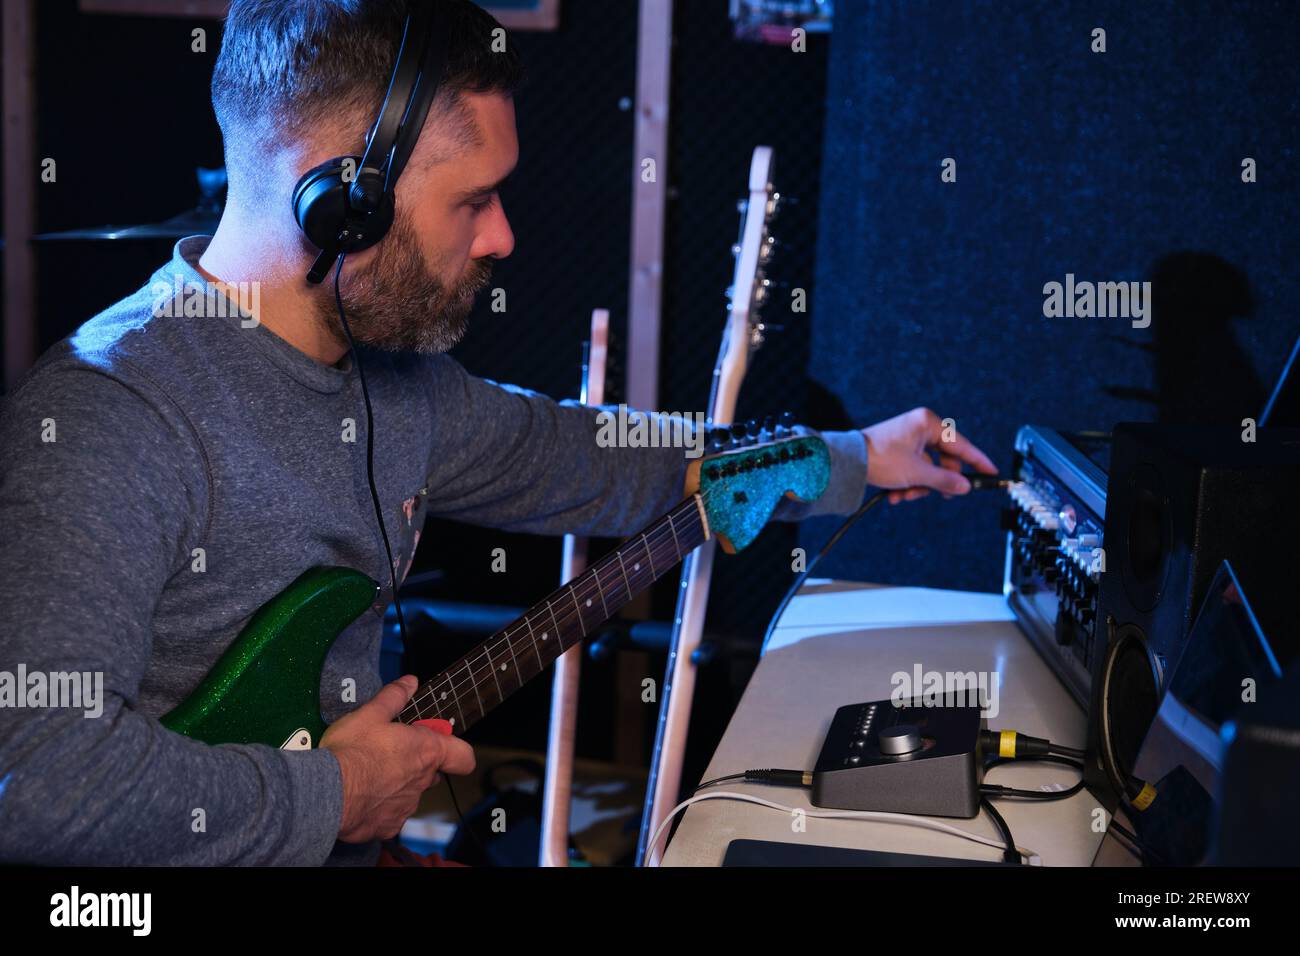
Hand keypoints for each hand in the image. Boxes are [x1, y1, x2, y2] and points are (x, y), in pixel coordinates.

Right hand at [321, 674, 475, 842]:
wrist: (328, 791)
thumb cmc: (351, 751)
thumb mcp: (370, 714)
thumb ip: (394, 697)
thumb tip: (409, 683)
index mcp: (426, 751)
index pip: (463, 757)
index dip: (455, 751)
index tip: (438, 743)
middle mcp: (422, 781)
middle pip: (432, 773)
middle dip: (416, 764)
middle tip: (390, 753)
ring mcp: (406, 806)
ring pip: (410, 794)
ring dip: (396, 785)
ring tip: (369, 774)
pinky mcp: (388, 826)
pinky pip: (390, 816)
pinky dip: (379, 808)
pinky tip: (361, 797)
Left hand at [861, 407, 996, 504]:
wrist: (846, 462)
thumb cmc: (879, 458)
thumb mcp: (917, 474)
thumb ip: (945, 481)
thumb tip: (964, 487)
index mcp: (927, 423)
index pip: (961, 444)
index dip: (977, 461)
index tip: (991, 471)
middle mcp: (919, 427)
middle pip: (943, 460)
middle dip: (936, 482)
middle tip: (943, 496)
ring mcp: (907, 438)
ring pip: (926, 468)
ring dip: (918, 486)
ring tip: (904, 495)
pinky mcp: (897, 449)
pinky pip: (912, 469)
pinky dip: (907, 483)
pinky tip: (895, 494)